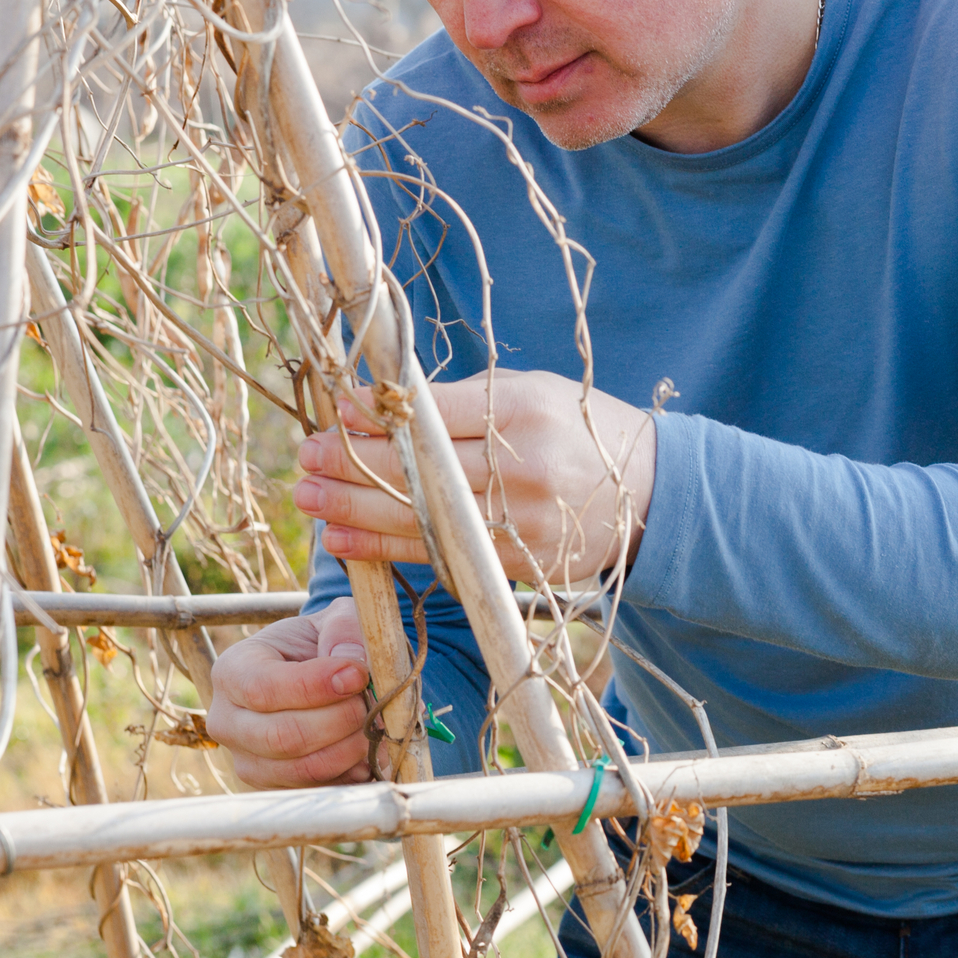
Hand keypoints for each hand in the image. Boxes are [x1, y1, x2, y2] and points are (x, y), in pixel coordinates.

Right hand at [207, 595, 372, 788]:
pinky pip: (317, 791)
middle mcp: (228, 721)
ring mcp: (248, 761)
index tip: (358, 674)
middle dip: (339, 722)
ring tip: (377, 728)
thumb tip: (352, 663)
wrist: (317, 675)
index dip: (315, 686)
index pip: (263, 688)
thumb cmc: (322, 643)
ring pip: (302, 770)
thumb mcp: (335, 619)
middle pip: (281, 736)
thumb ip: (345, 630)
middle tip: (374, 706)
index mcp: (232, 671)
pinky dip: (351, 774)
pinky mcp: (275, 787)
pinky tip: (370, 751)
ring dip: (351, 751)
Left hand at [291, 372, 656, 586]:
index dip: (376, 415)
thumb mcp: (528, 393)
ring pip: (418, 519)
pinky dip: (385, 548)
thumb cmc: (576, 428)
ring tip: (309, 498)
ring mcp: (521, 523)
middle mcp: (522, 470)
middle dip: (351, 463)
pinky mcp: (518, 564)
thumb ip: (459, 400)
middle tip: (306, 456)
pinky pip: (440, 556)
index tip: (335, 412)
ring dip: (354, 510)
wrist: (650, 490)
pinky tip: (346, 538)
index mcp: (523, 413)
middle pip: (416, 470)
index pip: (431, 415)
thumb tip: (374, 405)